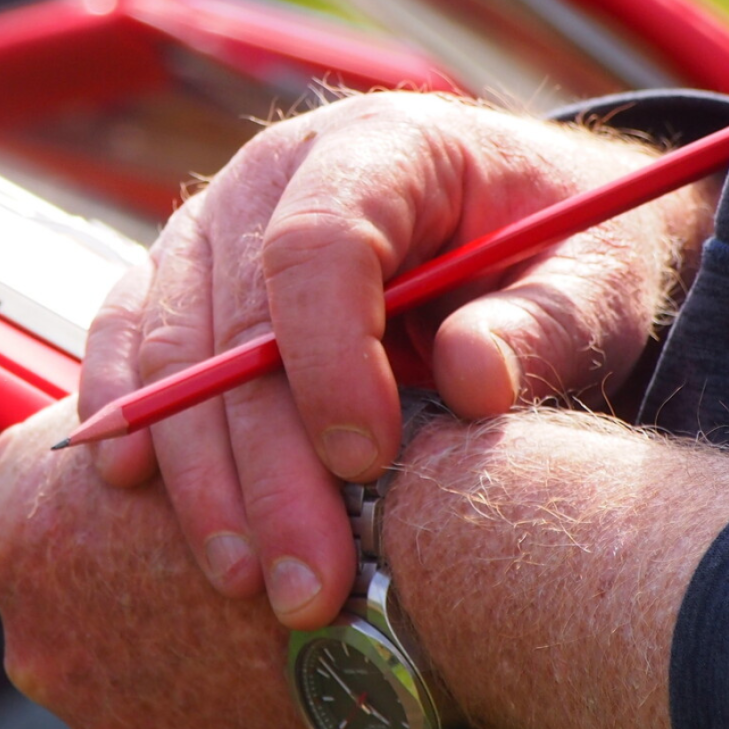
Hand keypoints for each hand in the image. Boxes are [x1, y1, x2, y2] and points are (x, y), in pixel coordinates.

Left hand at [0, 404, 351, 728]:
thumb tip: (118, 420)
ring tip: (259, 594)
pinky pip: (190, 724)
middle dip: (115, 562)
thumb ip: (123, 417)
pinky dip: (226, 693)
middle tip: (196, 533)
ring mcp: (102, 718)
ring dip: (174, 635)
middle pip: (58, 585)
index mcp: (9, 526)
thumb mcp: (177, 394)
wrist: (391, 577)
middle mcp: (34, 634)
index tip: (109, 465)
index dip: (55, 467)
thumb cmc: (287, 461)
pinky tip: (284, 651)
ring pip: (127, 663)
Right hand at [81, 92, 714, 627]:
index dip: (329, 357)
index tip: (366, 462)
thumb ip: (548, 322)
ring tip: (246, 581)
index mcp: (384, 146)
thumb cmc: (567, 250)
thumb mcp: (600, 279)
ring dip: (200, 471)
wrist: (525, 227)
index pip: (321, 243)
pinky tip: (131, 485)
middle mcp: (276, 172)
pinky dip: (128, 410)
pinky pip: (130, 335)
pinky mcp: (183, 275)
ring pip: (175, 345)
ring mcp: (216, 221)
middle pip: (237, 319)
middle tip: (306, 582)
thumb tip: (473, 376)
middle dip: (267, 464)